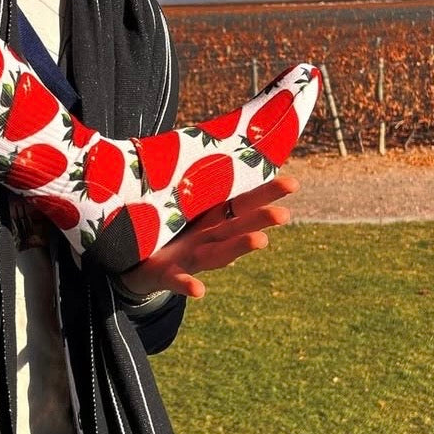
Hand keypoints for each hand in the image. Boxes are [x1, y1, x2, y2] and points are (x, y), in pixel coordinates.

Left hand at [119, 175, 297, 300]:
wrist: (140, 268)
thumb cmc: (169, 233)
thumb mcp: (184, 208)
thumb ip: (200, 187)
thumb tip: (211, 142)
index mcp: (213, 221)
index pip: (243, 204)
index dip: (267, 194)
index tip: (293, 184)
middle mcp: (209, 240)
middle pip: (237, 227)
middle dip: (260, 221)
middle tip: (284, 214)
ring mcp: (191, 259)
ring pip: (217, 253)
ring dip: (239, 248)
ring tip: (260, 241)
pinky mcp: (168, 276)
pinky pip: (178, 281)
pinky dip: (189, 285)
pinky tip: (199, 290)